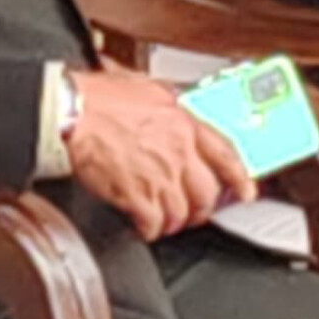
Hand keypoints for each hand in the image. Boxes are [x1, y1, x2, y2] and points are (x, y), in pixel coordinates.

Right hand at [67, 68, 257, 241]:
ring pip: (182, 212)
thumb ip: (169, 105)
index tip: (247, 190)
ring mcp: (159, 174)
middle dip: (203, 208)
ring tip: (166, 221)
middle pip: (207, 192)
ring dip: (175, 221)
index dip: (240, 177)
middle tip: (196, 212)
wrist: (71, 113)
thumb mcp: (148, 89)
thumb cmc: (98, 98)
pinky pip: (153, 224)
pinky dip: (150, 230)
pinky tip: (144, 226)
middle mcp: (177, 150)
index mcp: (183, 121)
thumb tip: (175, 112)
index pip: (225, 153)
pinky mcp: (136, 194)